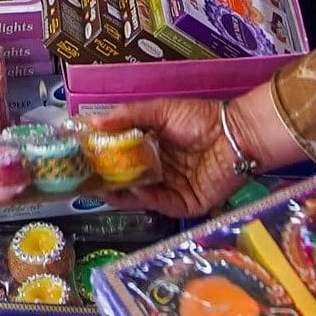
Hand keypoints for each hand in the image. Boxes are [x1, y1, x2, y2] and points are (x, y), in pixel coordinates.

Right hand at [83, 97, 245, 218]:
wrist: (236, 135)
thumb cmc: (201, 119)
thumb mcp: (160, 111)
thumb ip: (128, 116)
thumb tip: (93, 121)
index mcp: (154, 147)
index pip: (123, 155)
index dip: (103, 155)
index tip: (79, 154)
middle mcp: (161, 170)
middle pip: (129, 178)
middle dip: (106, 178)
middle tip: (82, 178)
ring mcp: (173, 189)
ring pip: (141, 195)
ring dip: (121, 193)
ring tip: (99, 189)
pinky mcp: (187, 204)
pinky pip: (162, 203)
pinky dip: (147, 199)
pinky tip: (133, 190)